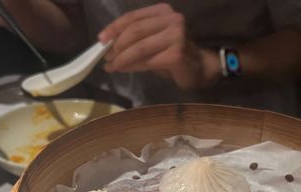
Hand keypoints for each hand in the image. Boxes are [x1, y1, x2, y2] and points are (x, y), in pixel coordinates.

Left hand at [99, 3, 218, 90]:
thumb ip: (135, 39)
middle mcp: (172, 19)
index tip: (101, 39)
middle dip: (117, 45)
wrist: (199, 69)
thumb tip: (108, 46)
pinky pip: (147, 60)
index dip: (115, 27)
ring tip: (111, 66)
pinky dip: (132, 66)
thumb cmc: (173, 54)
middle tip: (106, 57)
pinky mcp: (176, 54)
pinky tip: (124, 70)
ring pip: (139, 47)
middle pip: (135, 31)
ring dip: (122, 58)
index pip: (133, 17)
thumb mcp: (153, 41)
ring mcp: (176, 36)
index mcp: (163, 11)